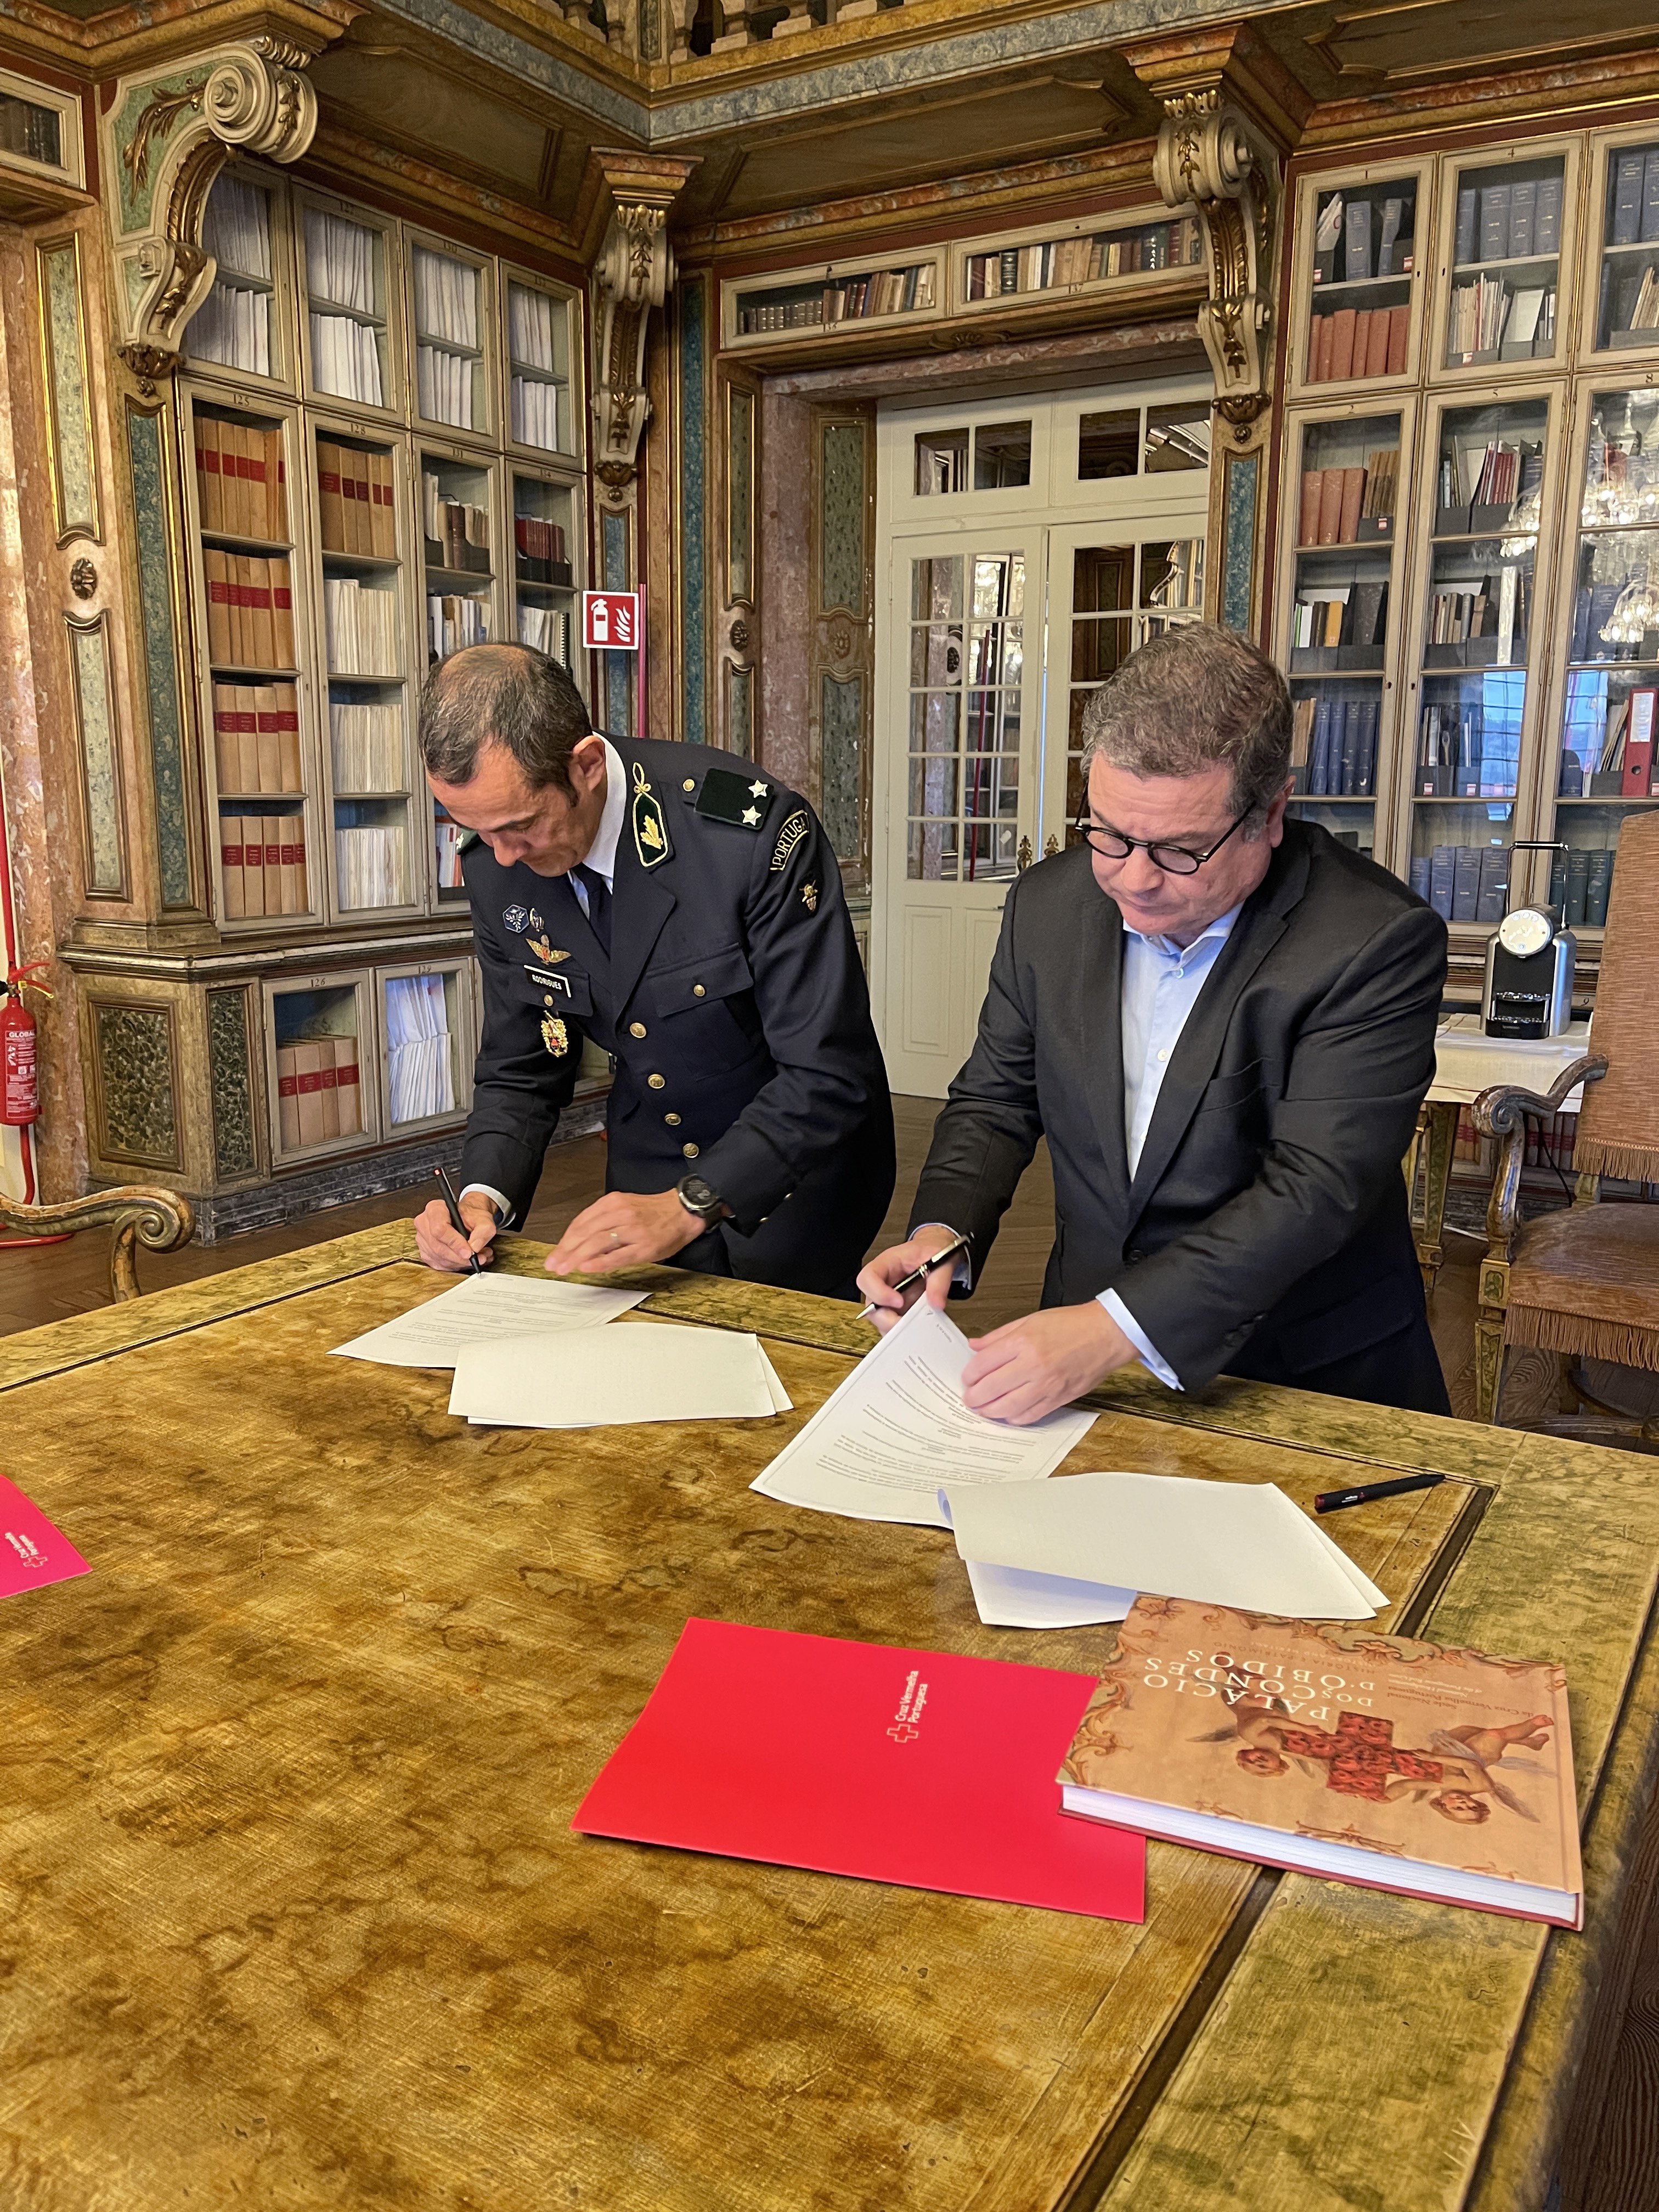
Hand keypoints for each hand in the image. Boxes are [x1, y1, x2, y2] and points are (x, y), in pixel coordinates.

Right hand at [415, 1192, 499, 1271]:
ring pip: (440, 1258)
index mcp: (435, 1209)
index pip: (440, 1229)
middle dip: (461, 1257)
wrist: (469, 1219)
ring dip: (461, 1262)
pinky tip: (467, 1260)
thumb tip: (475, 1247)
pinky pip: (439, 1264)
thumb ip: (483, 1232)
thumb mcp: (483, 1219)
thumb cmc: (472, 1216)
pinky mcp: (425, 1253)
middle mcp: (424, 1224)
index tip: (469, 1252)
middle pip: (439, 1247)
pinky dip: (456, 1266)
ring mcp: (422, 1240)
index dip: (455, 1243)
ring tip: (478, 1258)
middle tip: (479, 1258)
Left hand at [547, 1188, 709, 1275]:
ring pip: (596, 1243)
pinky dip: (599, 1262)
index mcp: (613, 1203)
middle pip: (584, 1233)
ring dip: (576, 1257)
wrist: (685, 1211)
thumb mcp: (625, 1207)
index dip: (565, 1240)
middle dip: (565, 1250)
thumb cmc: (655, 1212)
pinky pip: (617, 1255)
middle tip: (553, 1264)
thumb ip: (604, 1221)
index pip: (581, 1222)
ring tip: (564, 1268)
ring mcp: (632, 1230)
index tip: (556, 1253)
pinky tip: (587, 1267)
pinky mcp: (643, 1246)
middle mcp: (620, 1214)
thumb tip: (580, 1241)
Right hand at [855, 1226, 964, 1333]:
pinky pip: (892, 1324)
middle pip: (870, 1304)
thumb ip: (939, 1280)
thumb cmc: (932, 1251)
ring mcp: (888, 1298)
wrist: (938, 1255)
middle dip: (886, 1318)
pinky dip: (903, 1331)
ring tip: (914, 1328)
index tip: (899, 1301)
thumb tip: (936, 1303)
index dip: (878, 1292)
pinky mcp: (897, 1310)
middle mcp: (883, 1282)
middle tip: (906, 1323)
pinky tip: (917, 1329)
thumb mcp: (940, 1258)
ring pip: (879, 1318)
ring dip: (894, 1327)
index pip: (868, 1277)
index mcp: (887, 1263)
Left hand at [961, 1301, 1139, 1425]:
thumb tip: (976, 1346)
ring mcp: (1046, 1385)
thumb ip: (999, 1335)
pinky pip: (1030, 1416)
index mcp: (1023, 1342)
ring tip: (984, 1408)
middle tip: (970, 1397)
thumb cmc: (1073, 1325)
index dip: (970, 1374)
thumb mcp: (1030, 1320)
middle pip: (991, 1389)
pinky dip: (1014, 1418)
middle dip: (974, 1397)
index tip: (968, 1377)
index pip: (983, 1364)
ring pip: (1007, 1407)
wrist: (1106, 1333)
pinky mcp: (1058, 1398)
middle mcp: (1033, 1365)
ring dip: (990, 1411)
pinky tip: (1008, 1412)